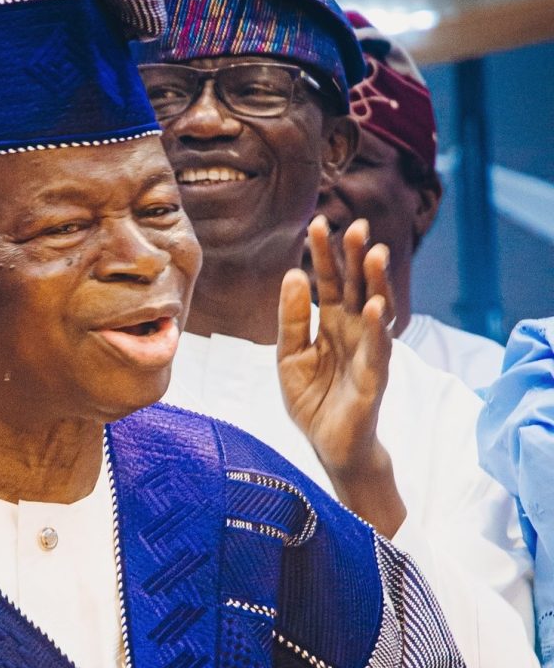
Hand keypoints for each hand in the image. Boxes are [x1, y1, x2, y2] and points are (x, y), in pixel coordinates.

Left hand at [277, 216, 405, 535]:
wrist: (329, 444)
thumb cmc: (313, 399)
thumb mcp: (290, 355)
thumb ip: (293, 319)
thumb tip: (293, 274)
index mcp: (332, 323)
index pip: (329, 282)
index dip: (324, 254)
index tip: (316, 223)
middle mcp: (354, 331)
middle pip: (356, 287)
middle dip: (356, 257)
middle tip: (357, 226)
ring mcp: (368, 352)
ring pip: (376, 310)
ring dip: (376, 282)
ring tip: (374, 254)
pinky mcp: (375, 378)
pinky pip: (378, 349)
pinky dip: (377, 328)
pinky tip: (373, 306)